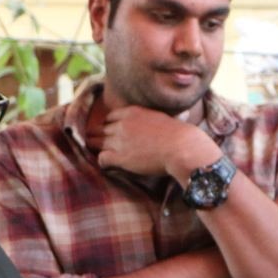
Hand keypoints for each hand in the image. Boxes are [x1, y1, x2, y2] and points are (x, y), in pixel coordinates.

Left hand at [88, 105, 218, 178]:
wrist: (180, 147)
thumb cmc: (179, 134)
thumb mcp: (167, 118)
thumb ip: (162, 117)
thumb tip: (184, 114)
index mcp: (132, 112)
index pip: (111, 116)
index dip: (109, 123)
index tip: (109, 129)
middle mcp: (122, 124)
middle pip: (102, 129)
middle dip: (99, 135)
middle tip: (94, 139)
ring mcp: (119, 141)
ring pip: (98, 142)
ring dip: (96, 146)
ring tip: (93, 150)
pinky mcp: (120, 157)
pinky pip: (102, 158)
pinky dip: (102, 162)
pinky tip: (105, 164)